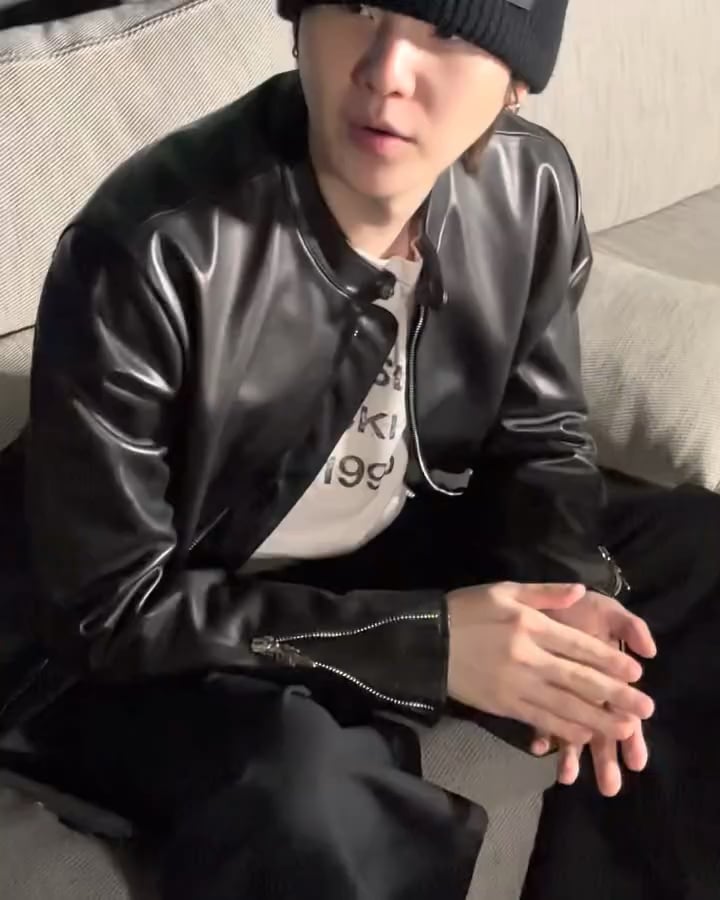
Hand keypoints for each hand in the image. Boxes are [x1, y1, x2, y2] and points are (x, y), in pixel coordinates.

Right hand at [446, 583, 653, 746]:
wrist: (426, 641)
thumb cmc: (466, 610)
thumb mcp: (503, 590)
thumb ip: (544, 593)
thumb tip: (581, 592)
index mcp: (529, 626)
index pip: (577, 645)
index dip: (609, 660)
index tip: (636, 673)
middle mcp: (527, 657)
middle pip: (578, 679)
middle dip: (614, 695)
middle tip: (644, 708)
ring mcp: (515, 684)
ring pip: (563, 705)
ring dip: (597, 719)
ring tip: (625, 730)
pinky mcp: (503, 704)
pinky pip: (540, 719)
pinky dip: (564, 729)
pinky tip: (584, 736)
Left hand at [530, 591, 656, 795]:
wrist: (541, 602)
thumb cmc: (580, 609)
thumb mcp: (607, 612)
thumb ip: (630, 628)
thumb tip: (650, 651)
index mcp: (608, 679)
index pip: (624, 713)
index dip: (632, 737)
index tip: (637, 761)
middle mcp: (587, 694)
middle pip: (599, 731)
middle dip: (605, 759)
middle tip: (609, 786)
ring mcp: (561, 695)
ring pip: (569, 731)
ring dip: (571, 755)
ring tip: (568, 777)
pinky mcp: (535, 691)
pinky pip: (537, 717)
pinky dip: (539, 734)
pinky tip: (538, 747)